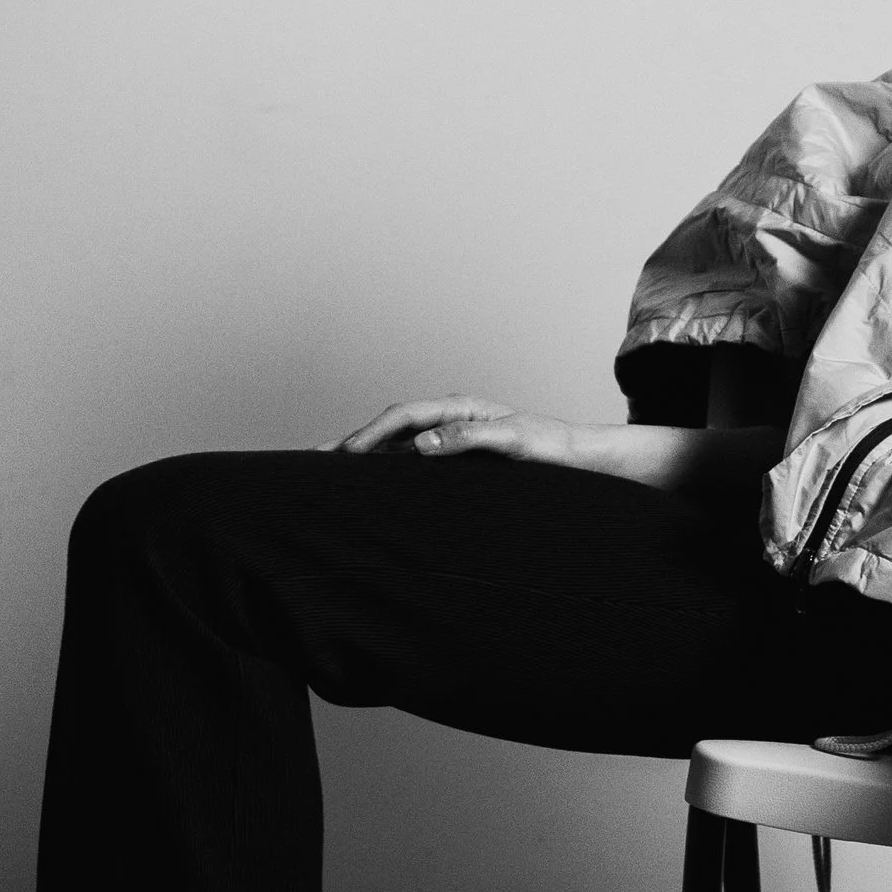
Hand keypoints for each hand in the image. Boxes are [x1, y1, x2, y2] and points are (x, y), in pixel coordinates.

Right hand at [325, 397, 581, 464]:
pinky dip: (386, 467)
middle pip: (392, 426)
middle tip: (313, 459)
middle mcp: (451, 417)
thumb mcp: (512, 440)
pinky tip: (369, 484)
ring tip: (329, 472)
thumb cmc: (549, 445)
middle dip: (353, 441)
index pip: (404, 415)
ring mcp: (452, 435)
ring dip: (365, 455)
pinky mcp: (457, 455)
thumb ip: (468, 438)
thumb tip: (422, 444)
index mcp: (461, 408)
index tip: (347, 454)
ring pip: (397, 442)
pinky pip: (412, 458)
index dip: (372, 433)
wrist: (577, 456)